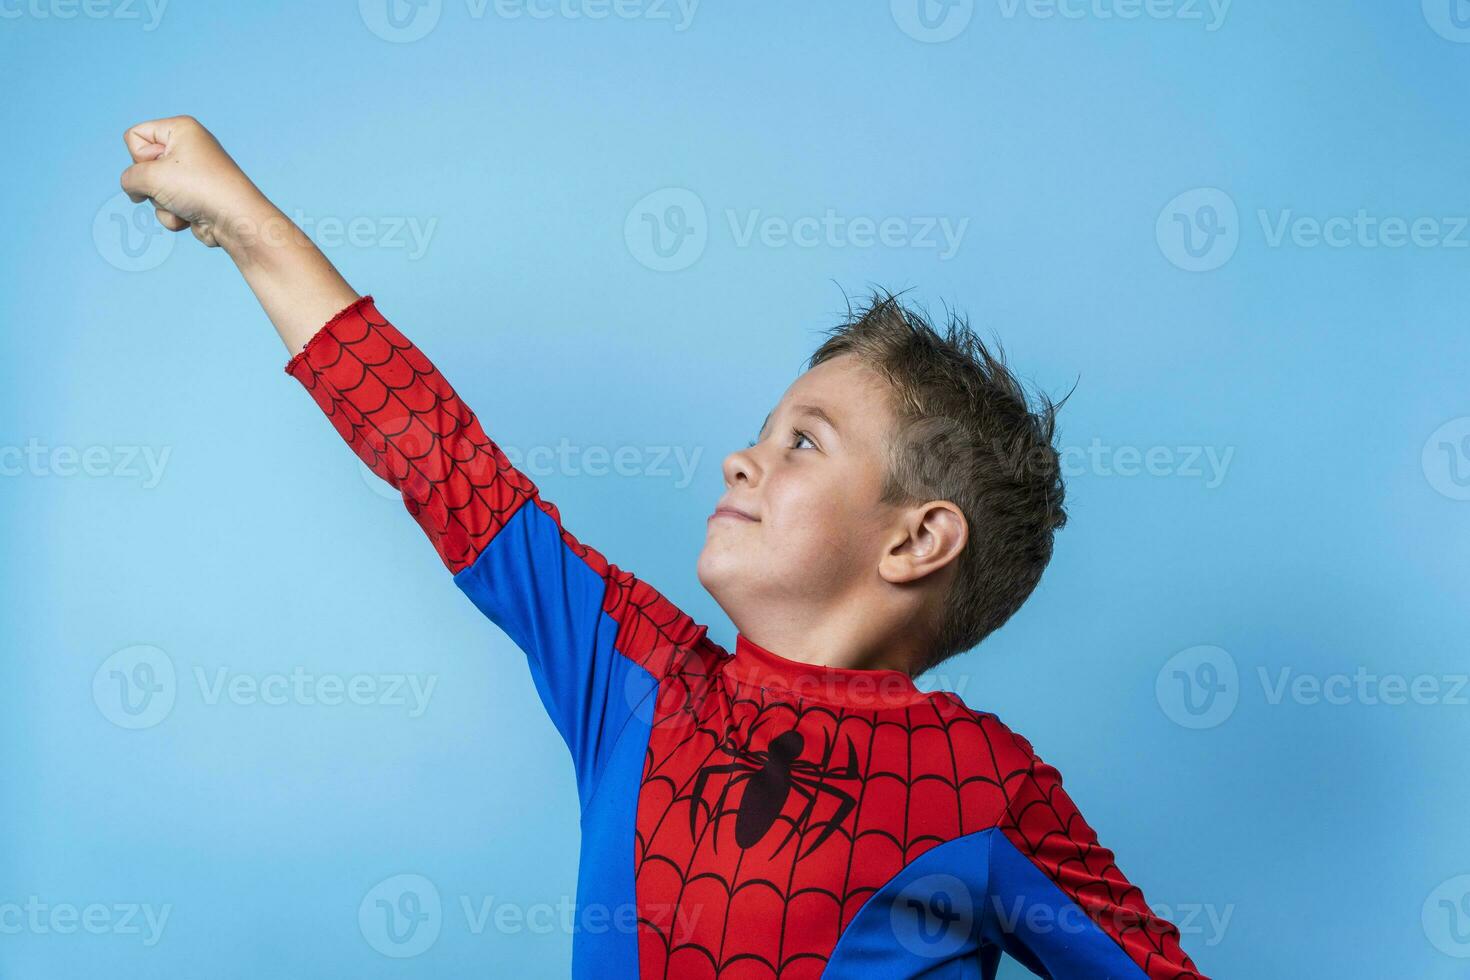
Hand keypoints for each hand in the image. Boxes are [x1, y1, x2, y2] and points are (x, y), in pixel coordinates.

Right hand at [119, 115, 270, 248]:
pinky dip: (174, 216)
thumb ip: (129, 177)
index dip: (139, 157)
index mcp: (181, 129)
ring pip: (153, 190)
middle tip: (172, 187)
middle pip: (143, 166)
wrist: (236, 220)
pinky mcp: (195, 198)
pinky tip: (192, 218)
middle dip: (151, 184)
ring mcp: (193, 175)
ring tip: (184, 205)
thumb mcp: (150, 176)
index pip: (135, 135)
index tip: (160, 167)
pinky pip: (168, 206)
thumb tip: (134, 189)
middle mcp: (188, 148)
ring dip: (162, 204)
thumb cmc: (198, 189)